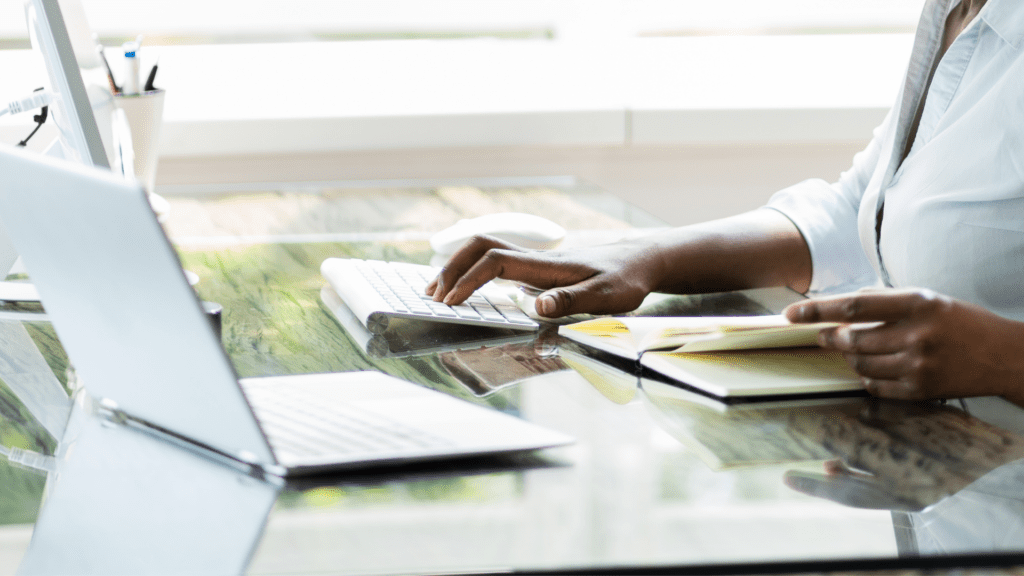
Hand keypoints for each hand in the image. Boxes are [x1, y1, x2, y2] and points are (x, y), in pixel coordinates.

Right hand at [425, 235, 662, 317]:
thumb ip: (573, 299)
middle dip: (451, 268)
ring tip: (435, 292)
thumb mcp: (607, 295)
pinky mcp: (537, 269)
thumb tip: (538, 305)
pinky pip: (495, 262)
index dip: (469, 280)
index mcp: (546, 265)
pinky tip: (466, 289)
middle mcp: (534, 259)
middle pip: (480, 248)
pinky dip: (472, 271)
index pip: (495, 262)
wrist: (641, 261)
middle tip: (432, 296)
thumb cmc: (626, 279)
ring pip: (484, 252)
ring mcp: (534, 262)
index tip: (451, 302)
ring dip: (457, 268)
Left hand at [784, 288, 1023, 402]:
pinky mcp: (920, 390)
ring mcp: (919, 365)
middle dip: (830, 337)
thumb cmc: (963, 322)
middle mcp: (917, 334)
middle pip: (851, 338)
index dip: (817, 310)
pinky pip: (875, 386)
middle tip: (822, 335)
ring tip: (853, 349)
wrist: (1006, 356)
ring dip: (848, 357)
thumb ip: (887, 302)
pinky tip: (874, 368)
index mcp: (918, 304)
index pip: (854, 306)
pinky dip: (866, 377)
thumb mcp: (929, 300)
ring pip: (859, 364)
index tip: (792, 314)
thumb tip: (842, 307)